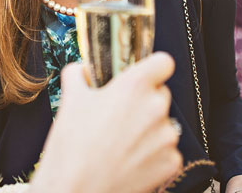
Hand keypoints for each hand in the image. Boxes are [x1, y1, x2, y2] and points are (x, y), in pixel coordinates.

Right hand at [32, 53, 181, 192]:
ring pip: (164, 123)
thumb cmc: (72, 144)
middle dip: (144, 101)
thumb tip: (83, 69)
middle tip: (119, 115)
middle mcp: (156, 108)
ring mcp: (167, 138)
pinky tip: (129, 160)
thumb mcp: (70, 99)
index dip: (152, 67)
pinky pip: (167, 150)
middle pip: (161, 94)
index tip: (141, 76)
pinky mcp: (171, 163)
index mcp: (134, 86)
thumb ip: (78, 74)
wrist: (76, 190)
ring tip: (121, 143)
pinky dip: (153, 154)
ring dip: (148, 129)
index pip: (163, 62)